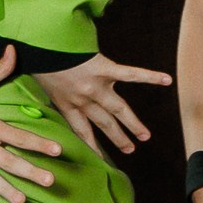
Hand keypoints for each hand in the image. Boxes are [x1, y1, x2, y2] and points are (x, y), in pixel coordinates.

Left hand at [34, 53, 170, 161]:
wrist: (41, 42)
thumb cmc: (37, 57)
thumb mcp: (36, 81)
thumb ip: (44, 90)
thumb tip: (40, 100)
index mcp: (65, 103)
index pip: (81, 131)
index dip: (92, 147)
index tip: (101, 160)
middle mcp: (83, 100)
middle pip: (104, 124)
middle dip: (117, 138)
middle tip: (130, 150)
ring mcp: (95, 86)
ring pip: (119, 110)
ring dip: (133, 124)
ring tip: (145, 137)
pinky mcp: (105, 69)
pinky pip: (130, 75)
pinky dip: (150, 76)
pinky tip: (167, 80)